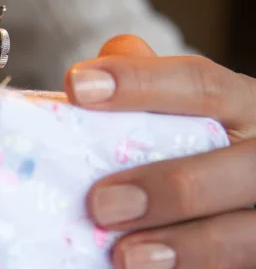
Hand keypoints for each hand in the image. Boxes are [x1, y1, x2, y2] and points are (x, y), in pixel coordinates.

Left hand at [64, 35, 255, 268]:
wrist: (227, 197)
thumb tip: (96, 67)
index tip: (77, 87)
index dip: (139, 84)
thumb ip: (145, 80)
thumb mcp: (180, 109)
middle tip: (101, 203)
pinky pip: (240, 266)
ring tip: (125, 256)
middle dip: (170, 186)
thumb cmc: (193, 144)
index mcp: (244, 106)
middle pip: (238, 166)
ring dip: (187, 246)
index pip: (202, 84)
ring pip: (247, 234)